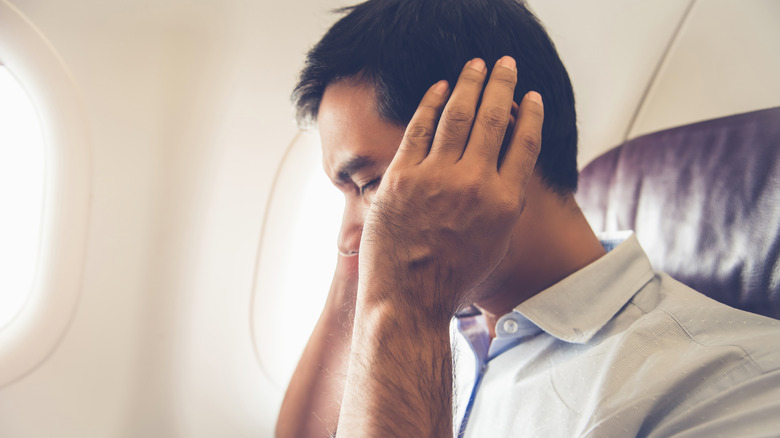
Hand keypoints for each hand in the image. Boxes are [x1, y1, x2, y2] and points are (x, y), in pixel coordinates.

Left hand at [357, 56, 543, 321]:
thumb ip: (505, 205)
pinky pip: (419, 128)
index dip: (530, 115)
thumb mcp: (496, 245)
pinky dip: (431, 103)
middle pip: (494, 118)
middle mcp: (475, 183)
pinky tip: (440, 88)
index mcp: (505, 202)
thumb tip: (508, 174)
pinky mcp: (402, 175)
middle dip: (502, 84)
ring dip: (469, 83)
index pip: (525, 143)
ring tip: (476, 65)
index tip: (531, 96)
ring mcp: (436, 177)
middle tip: (505, 63)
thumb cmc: (453, 279)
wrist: (408, 300)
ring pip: (458, 114)